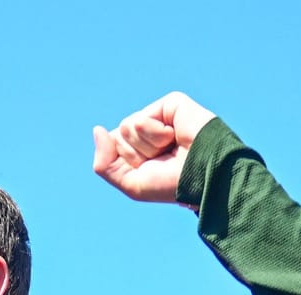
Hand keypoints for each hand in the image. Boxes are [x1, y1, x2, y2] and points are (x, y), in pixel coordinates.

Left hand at [92, 92, 217, 203]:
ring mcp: (160, 116)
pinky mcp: (170, 104)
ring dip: (147, 145)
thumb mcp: (131, 184)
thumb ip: (104, 163)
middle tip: (163, 159)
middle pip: (118, 137)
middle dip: (136, 154)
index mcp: (141, 148)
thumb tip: (97, 130)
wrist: (203, 176)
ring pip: (126, 127)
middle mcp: (150, 131)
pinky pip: (141, 119)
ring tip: (171, 148)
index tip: (152, 170)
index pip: (112, 147)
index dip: (127, 163)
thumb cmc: (172, 184)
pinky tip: (174, 136)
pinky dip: (154, 134)